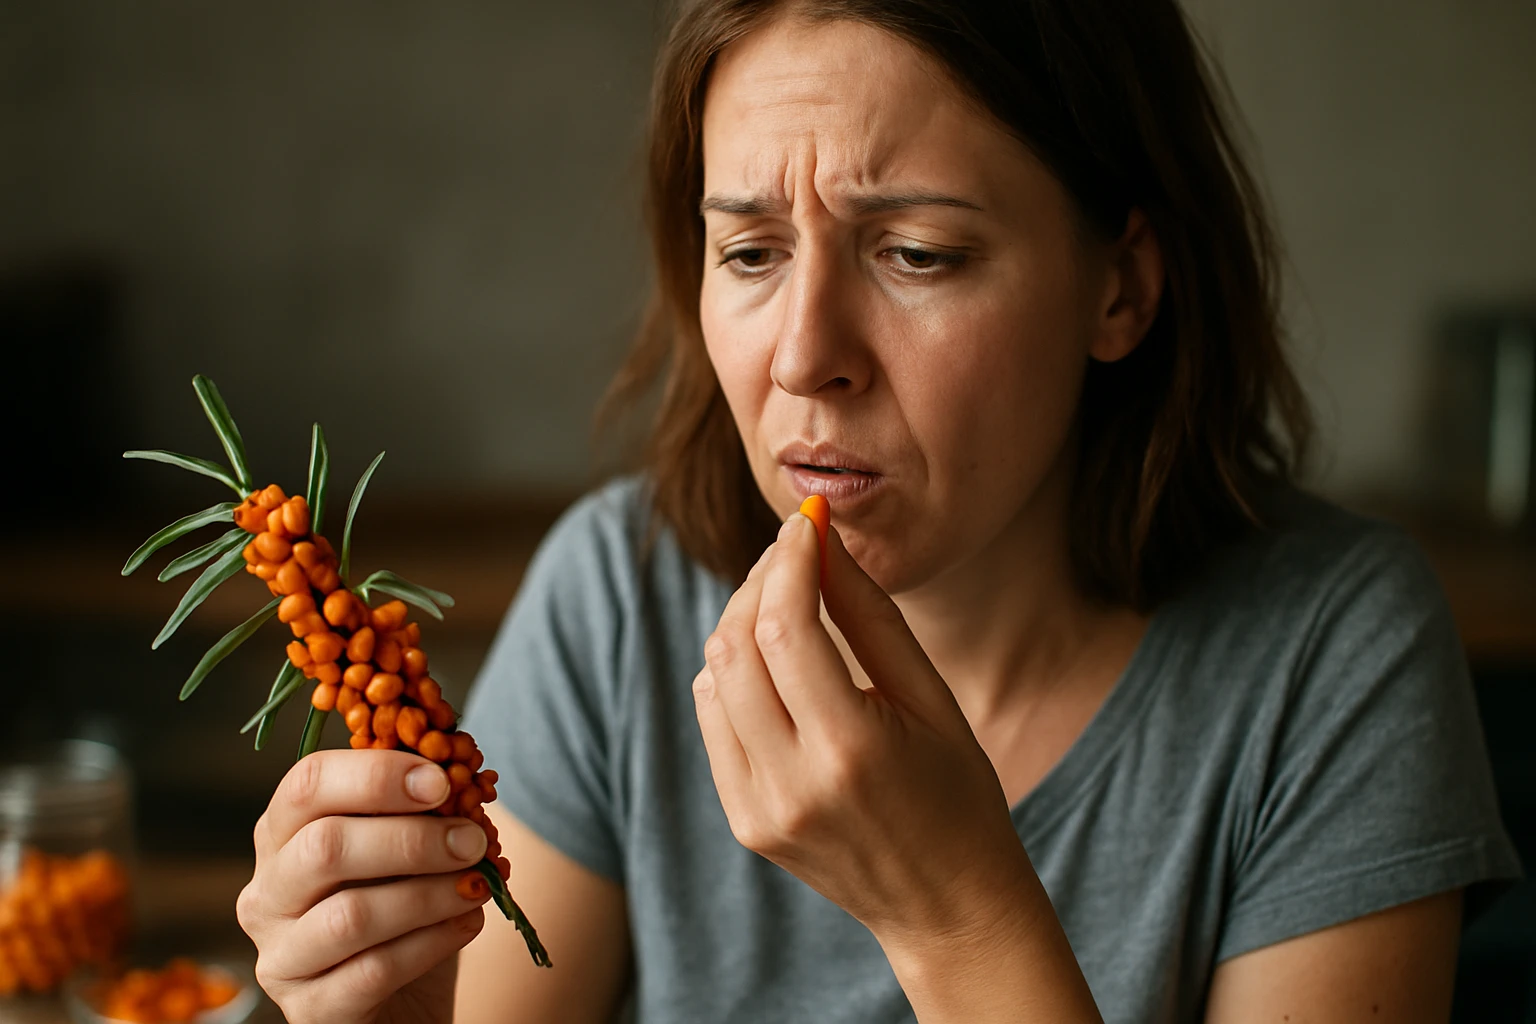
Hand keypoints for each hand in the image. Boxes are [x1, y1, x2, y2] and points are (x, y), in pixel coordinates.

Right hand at [237, 750, 492, 1023]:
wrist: (401, 1004)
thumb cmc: (403, 912)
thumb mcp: (411, 852)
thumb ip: (423, 811)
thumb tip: (462, 769)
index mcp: (284, 834)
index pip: (307, 784)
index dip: (376, 775)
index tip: (441, 781)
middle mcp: (267, 893)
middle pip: (325, 847)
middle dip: (411, 839)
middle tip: (472, 841)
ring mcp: (281, 956)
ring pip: (350, 915)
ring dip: (428, 894)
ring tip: (477, 886)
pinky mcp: (309, 1010)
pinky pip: (372, 971)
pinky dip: (432, 943)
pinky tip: (467, 924)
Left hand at [693, 512, 1030, 950]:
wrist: (947, 904)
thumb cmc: (958, 790)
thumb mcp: (931, 695)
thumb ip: (869, 614)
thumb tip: (821, 538)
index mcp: (852, 750)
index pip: (787, 625)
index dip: (789, 559)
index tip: (806, 521)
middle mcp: (792, 783)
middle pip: (737, 645)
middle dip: (759, 581)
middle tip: (793, 550)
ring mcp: (758, 808)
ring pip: (713, 677)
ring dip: (740, 621)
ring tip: (783, 597)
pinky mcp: (743, 820)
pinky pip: (713, 719)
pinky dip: (731, 672)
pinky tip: (771, 658)